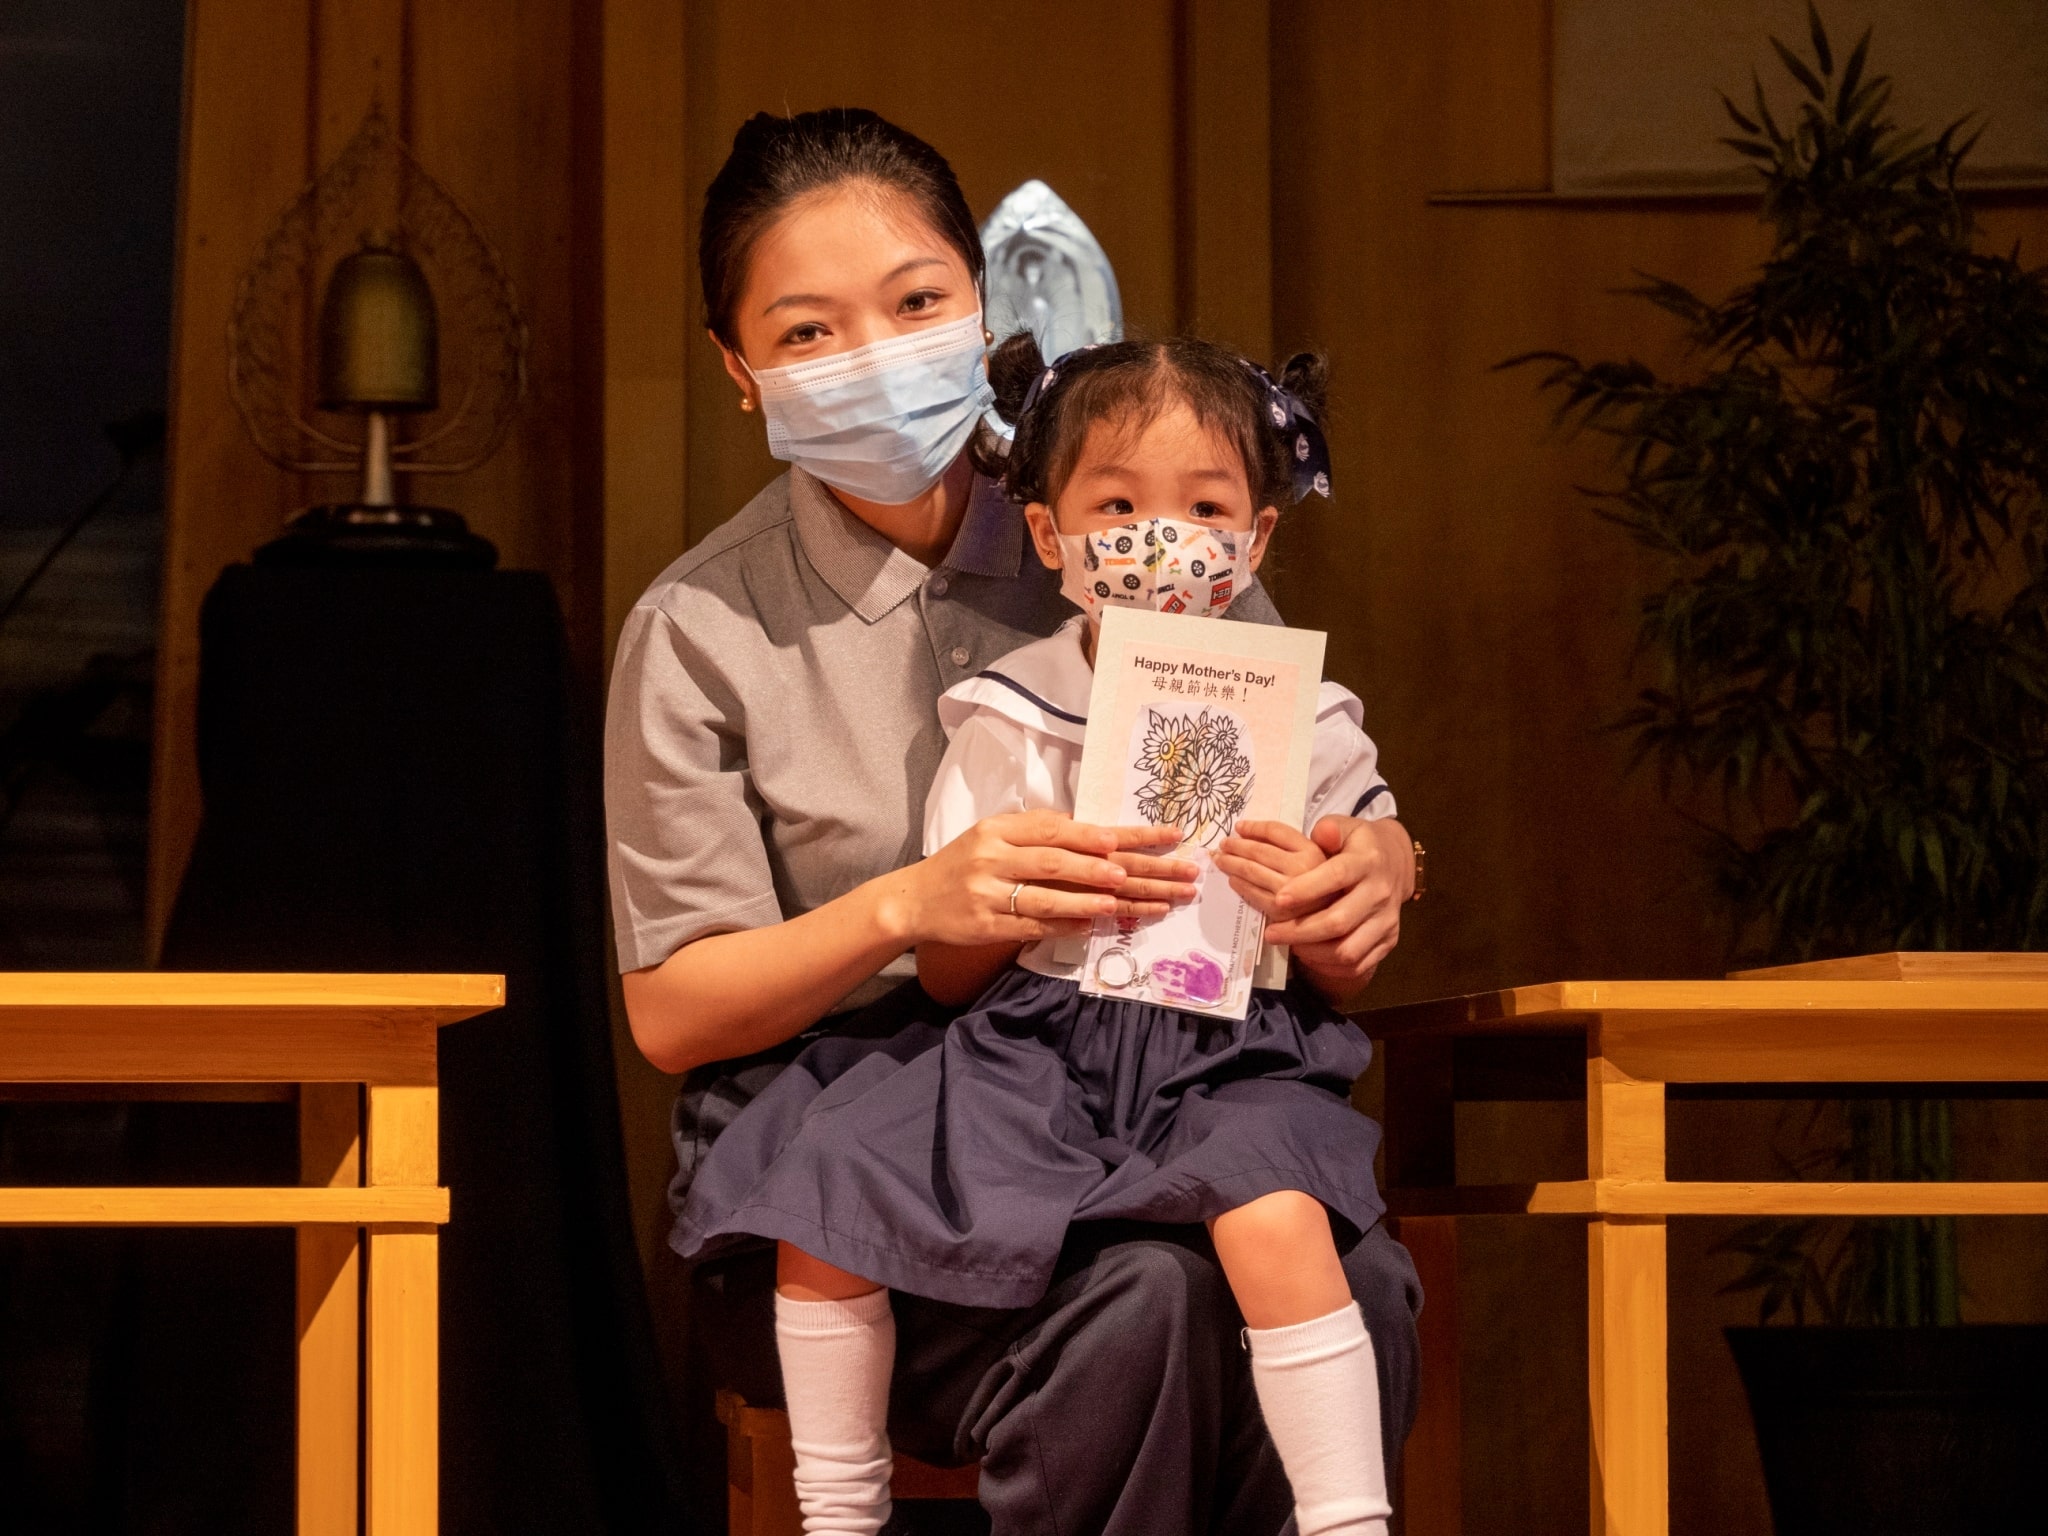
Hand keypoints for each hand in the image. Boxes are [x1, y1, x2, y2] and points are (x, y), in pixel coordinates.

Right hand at [891, 811, 1195, 947]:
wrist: (913, 900)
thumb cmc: (961, 864)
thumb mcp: (990, 835)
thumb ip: (1033, 831)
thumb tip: (1085, 827)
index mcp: (999, 830)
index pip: (1057, 829)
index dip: (1096, 834)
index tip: (1135, 838)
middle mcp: (994, 858)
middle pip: (1059, 861)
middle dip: (1108, 867)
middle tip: (1148, 873)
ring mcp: (989, 894)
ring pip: (1047, 897)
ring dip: (1089, 900)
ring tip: (1124, 902)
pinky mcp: (987, 927)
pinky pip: (1033, 927)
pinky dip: (1064, 927)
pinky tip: (1093, 928)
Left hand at [1212, 820, 1328, 908]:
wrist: (1336, 916)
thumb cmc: (1324, 882)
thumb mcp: (1317, 854)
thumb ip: (1288, 839)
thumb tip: (1243, 826)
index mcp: (1312, 851)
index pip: (1275, 831)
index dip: (1254, 827)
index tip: (1238, 826)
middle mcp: (1302, 869)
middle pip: (1259, 851)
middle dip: (1236, 846)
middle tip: (1223, 844)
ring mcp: (1291, 892)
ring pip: (1252, 871)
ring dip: (1231, 864)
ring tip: (1221, 859)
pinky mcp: (1281, 912)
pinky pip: (1252, 893)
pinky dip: (1239, 885)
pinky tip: (1232, 880)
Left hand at [1219, 816, 1413, 994]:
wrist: (1396, 864)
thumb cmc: (1358, 845)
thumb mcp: (1347, 828)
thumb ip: (1330, 830)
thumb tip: (1322, 832)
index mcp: (1368, 861)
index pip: (1337, 876)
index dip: (1307, 888)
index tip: (1279, 898)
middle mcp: (1380, 893)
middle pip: (1340, 921)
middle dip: (1301, 930)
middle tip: (1271, 933)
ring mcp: (1386, 920)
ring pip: (1348, 950)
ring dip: (1312, 952)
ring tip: (1288, 944)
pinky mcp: (1388, 941)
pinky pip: (1357, 965)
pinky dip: (1329, 966)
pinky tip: (1308, 955)